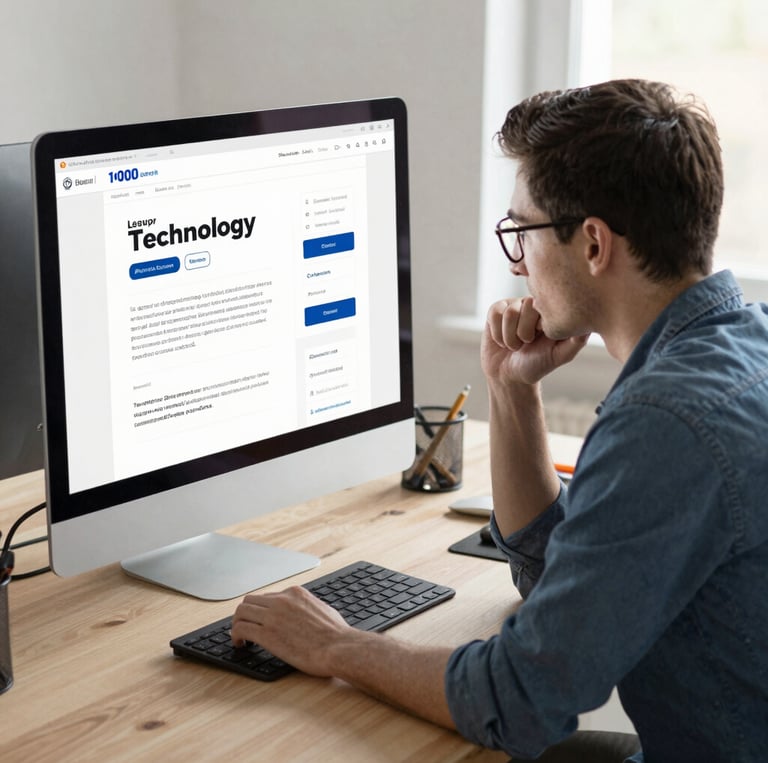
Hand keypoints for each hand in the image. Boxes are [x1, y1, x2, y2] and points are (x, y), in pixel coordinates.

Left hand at [231, 586, 351, 676]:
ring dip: (237, 623)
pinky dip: (235, 635)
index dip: (260, 610)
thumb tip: (305, 611)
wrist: (338, 647)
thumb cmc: (336, 634)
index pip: (267, 596)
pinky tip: (240, 644)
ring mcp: (273, 616)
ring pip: (241, 611)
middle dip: (246, 614)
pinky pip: (241, 628)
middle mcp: (282, 600)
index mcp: (295, 593)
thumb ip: (308, 607)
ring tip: (240, 637)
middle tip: (245, 628)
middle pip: (250, 600)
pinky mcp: (267, 634)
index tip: (259, 620)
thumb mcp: (323, 609)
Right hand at [481, 296, 588, 385]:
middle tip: (526, 344)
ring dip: (510, 337)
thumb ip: (576, 341)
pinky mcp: (496, 310)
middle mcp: (533, 304)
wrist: (509, 376)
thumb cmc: (537, 365)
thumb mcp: (560, 355)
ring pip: (509, 313)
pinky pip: (495, 315)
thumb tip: (588, 325)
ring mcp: (514, 305)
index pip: (545, 306)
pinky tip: (502, 341)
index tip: (540, 339)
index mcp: (550, 311)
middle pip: (525, 307)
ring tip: (514, 345)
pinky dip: (497, 334)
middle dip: (523, 333)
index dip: (539, 326)